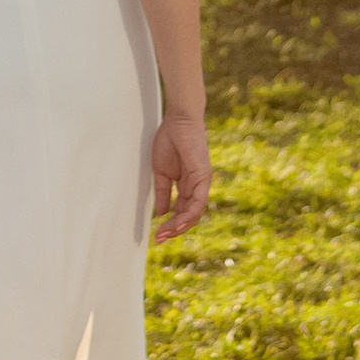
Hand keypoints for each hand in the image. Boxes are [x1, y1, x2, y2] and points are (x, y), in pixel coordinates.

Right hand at [149, 111, 211, 245]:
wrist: (178, 120)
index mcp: (187, 185)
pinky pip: (198, 201)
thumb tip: (161, 214)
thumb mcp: (161, 172)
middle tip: (159, 239)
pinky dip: (189, 214)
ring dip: (180, 226)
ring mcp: (202, 182)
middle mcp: (197, 186)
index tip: (157, 235)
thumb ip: (163, 193)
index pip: (182, 211)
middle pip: (190, 216)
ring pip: (195, 213)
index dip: (170, 224)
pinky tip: (178, 223)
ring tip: (165, 234)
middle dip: (174, 230)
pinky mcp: (203, 176)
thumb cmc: (169, 141)